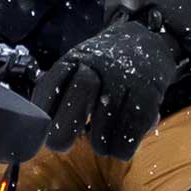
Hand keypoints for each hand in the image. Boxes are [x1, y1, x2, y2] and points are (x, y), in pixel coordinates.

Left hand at [40, 11, 184, 157]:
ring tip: (100, 146)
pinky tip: (119, 148)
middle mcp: (101, 65)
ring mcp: (126, 79)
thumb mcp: (78, 66)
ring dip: (100, 142)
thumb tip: (42, 125)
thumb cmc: (104, 66)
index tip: (41, 129)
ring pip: (108, 115)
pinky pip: (133, 127)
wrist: (147, 42)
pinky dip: (123, 145)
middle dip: (66, 126)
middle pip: (81, 92)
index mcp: (78, 59)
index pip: (55, 80)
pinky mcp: (149, 94)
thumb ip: (60, 90)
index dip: (44, 107)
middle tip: (61, 146)